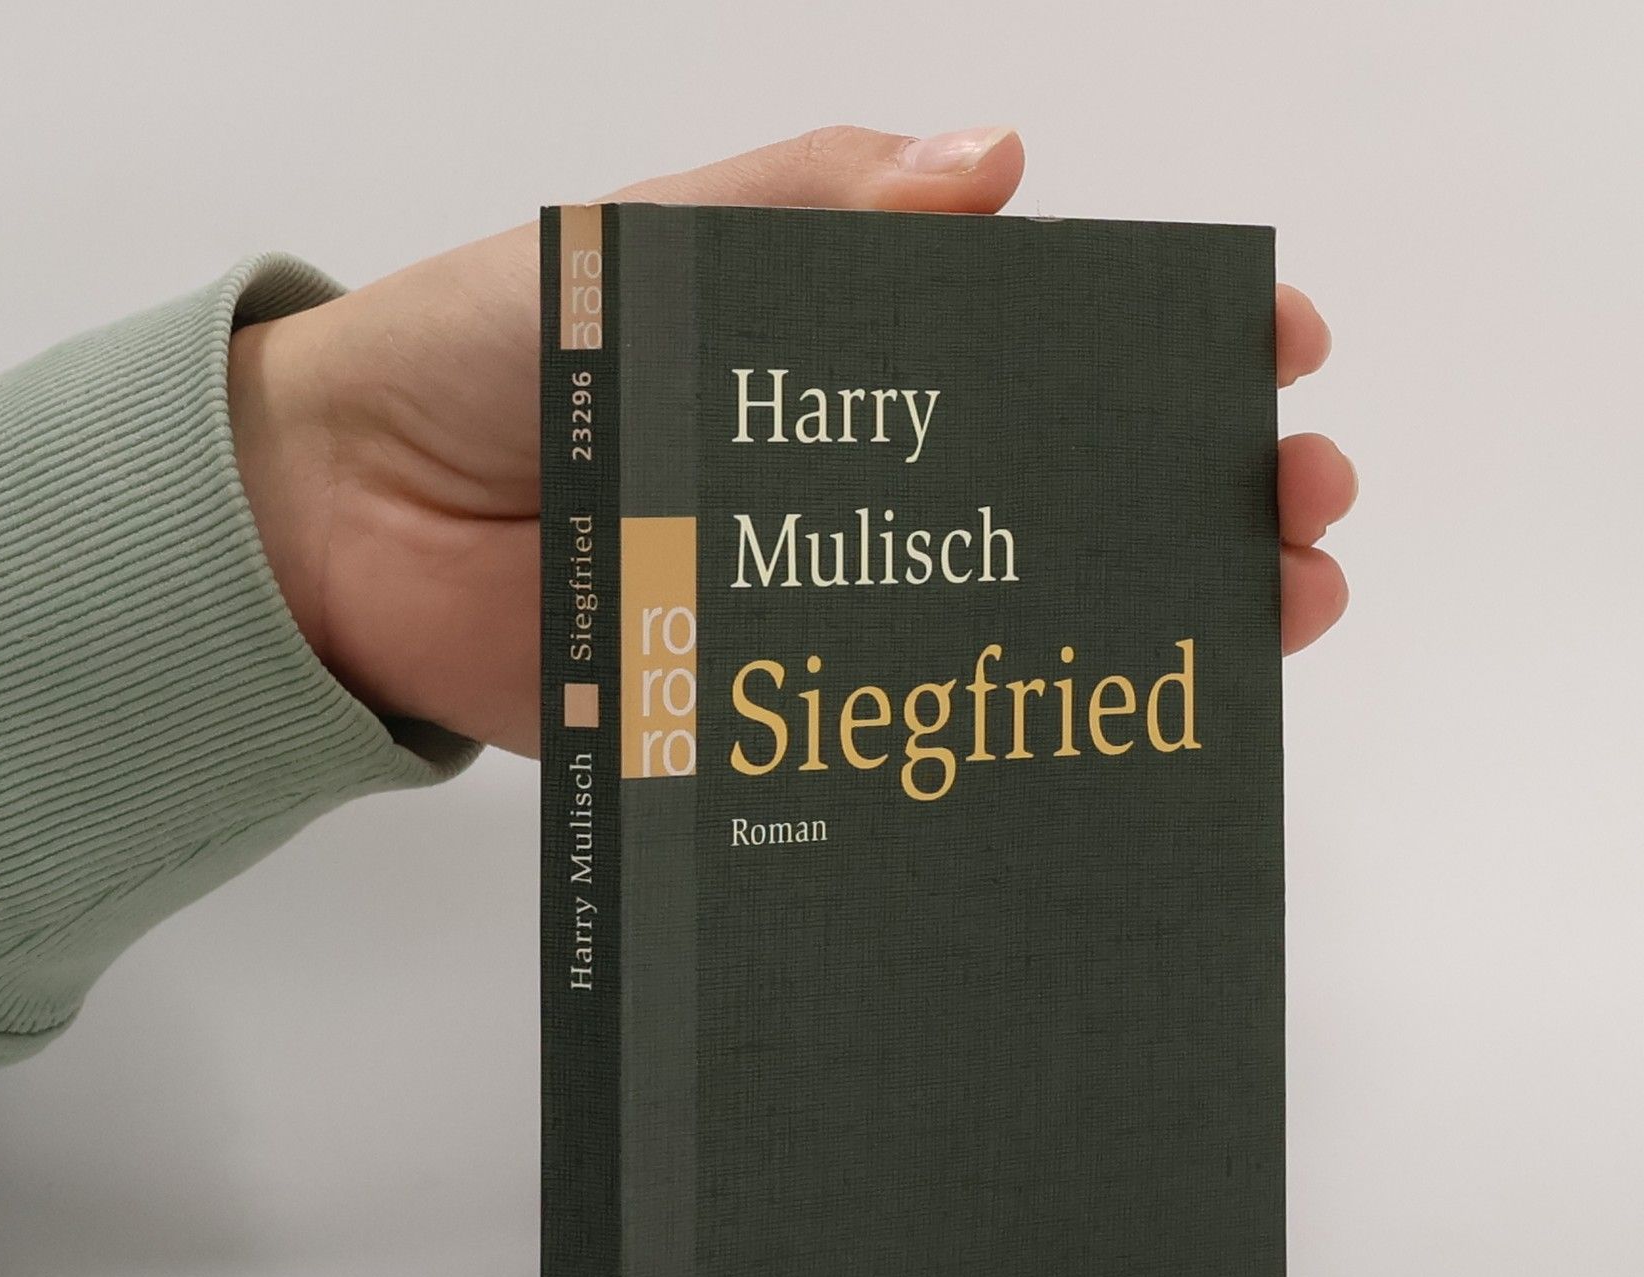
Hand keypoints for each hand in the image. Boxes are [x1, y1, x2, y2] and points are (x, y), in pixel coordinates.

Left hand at [229, 125, 1354, 757]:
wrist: (345, 526)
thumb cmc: (484, 353)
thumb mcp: (651, 247)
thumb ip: (809, 214)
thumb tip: (994, 169)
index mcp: (854, 352)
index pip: (1051, 343)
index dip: (1168, 343)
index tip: (1270, 348)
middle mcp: (868, 484)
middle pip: (1074, 488)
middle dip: (1206, 488)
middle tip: (1298, 499)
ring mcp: (836, 605)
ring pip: (1026, 616)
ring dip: (1156, 615)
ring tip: (1265, 614)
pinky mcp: (782, 711)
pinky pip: (913, 727)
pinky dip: (1013, 734)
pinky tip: (1114, 741)